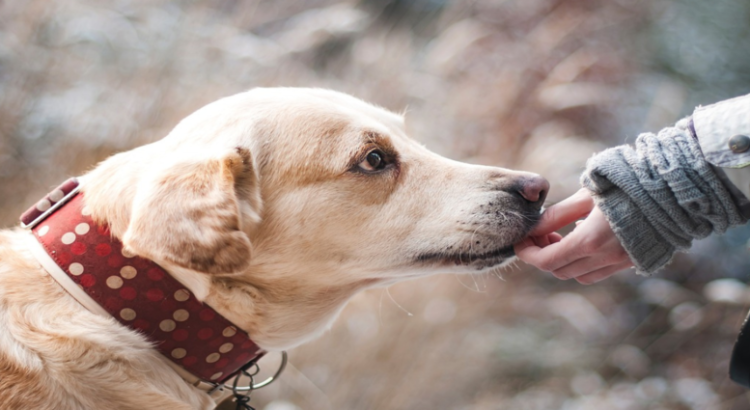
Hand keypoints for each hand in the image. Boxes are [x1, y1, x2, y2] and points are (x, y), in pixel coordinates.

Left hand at [514, 188, 633, 283]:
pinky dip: (584, 262)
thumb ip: (558, 214)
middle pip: (560, 271)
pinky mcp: (634, 262)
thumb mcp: (587, 195)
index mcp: (591, 241)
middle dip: (543, 255)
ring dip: (564, 261)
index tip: (520, 241)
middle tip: (540, 234)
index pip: (546, 260)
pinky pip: (599, 272)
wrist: (674, 189)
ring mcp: (622, 263)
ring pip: (579, 275)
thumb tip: (534, 227)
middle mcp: (606, 258)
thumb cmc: (627, 184)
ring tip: (561, 236)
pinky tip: (583, 239)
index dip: (528, 253)